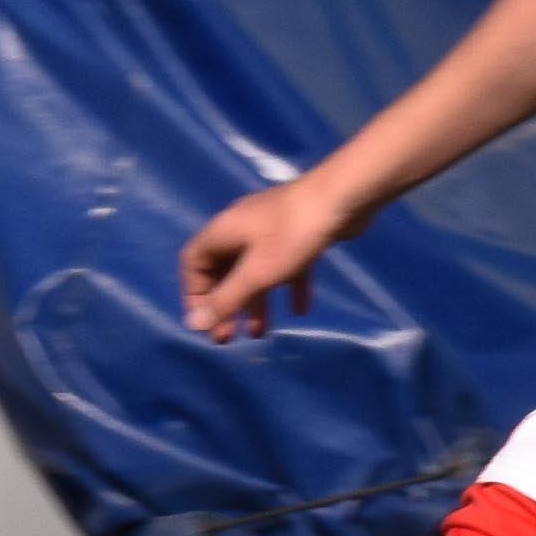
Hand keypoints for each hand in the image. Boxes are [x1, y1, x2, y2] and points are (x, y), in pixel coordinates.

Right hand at [180, 177, 357, 340]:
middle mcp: (243, 229)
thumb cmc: (293, 235)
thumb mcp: (257, 273)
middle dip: (226, 305)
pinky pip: (286, 266)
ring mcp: (272, 231)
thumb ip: (226, 299)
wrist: (342, 198)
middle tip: (229, 338)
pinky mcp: (299, 235)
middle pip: (223, 271)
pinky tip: (301, 310)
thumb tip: (193, 324)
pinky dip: (289, 288)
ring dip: (255, 303)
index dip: (195, 293)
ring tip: (261, 334)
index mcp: (224, 232)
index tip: (207, 321)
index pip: (193, 262)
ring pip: (255, 272)